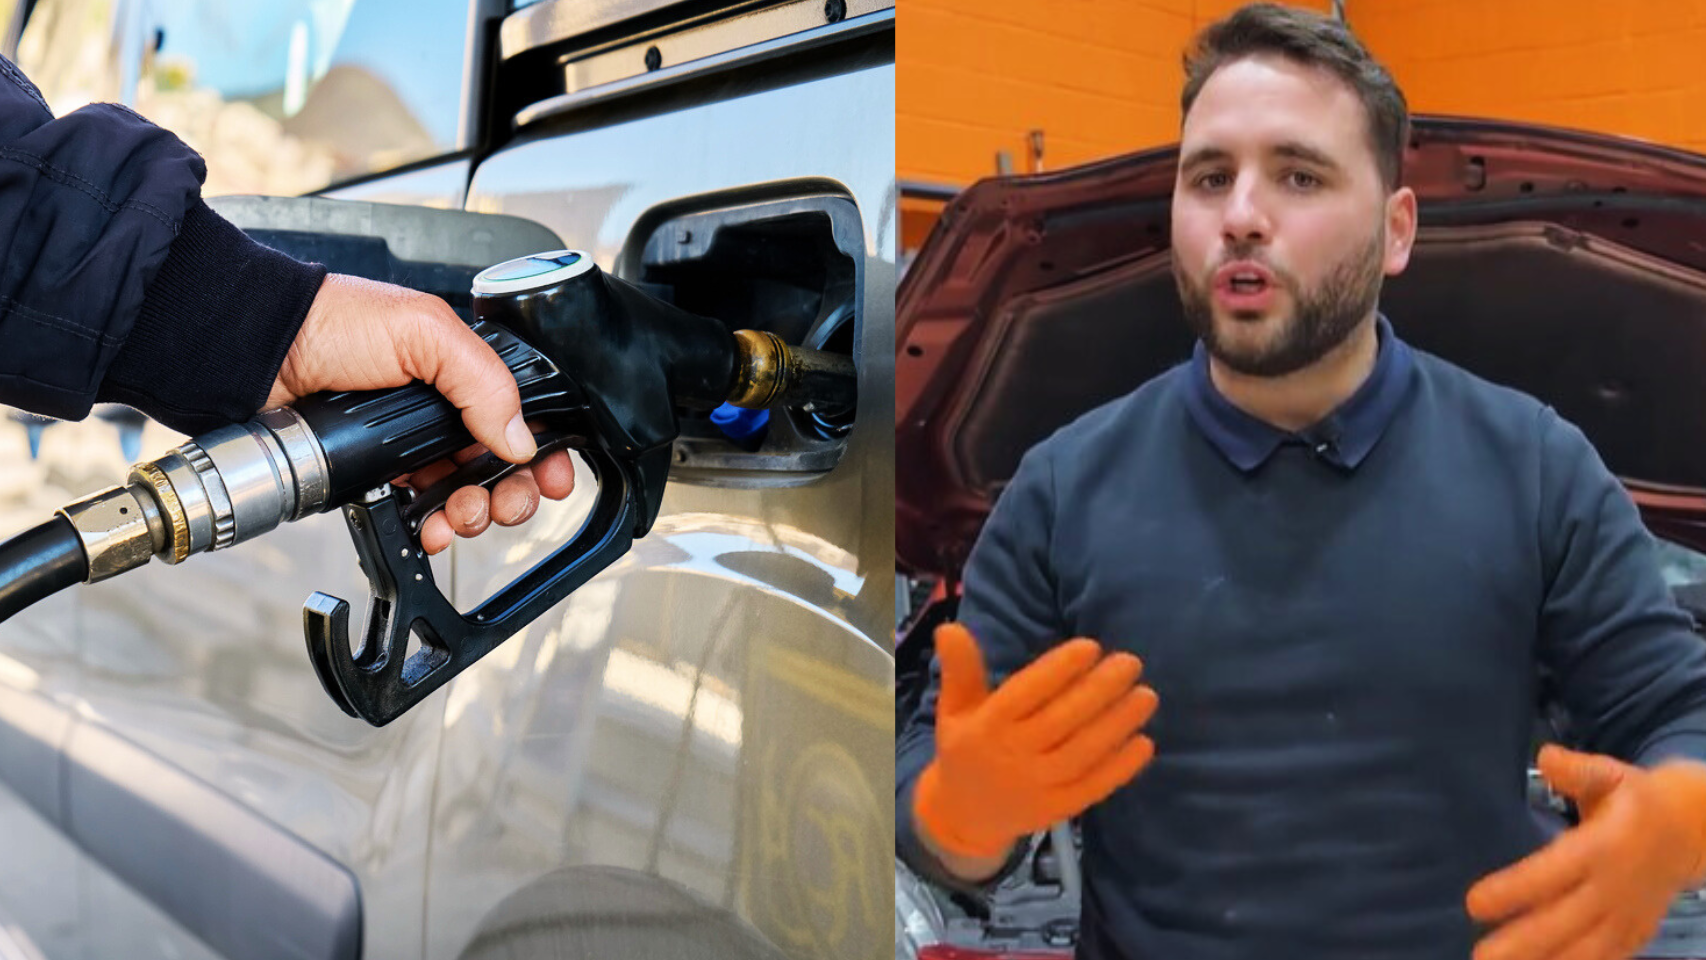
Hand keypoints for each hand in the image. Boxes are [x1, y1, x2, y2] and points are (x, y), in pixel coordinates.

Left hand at [265, 274, 575, 553]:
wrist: (261, 352)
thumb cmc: (334, 321)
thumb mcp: (425, 332)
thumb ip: (483, 381)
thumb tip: (520, 439)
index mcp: (466, 370)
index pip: (524, 418)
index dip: (544, 452)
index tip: (553, 479)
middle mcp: (445, 408)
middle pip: (502, 467)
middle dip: (512, 493)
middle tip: (505, 503)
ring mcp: (412, 443)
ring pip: (466, 495)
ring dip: (475, 515)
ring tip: (462, 514)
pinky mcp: (379, 473)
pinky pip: (421, 511)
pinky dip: (434, 527)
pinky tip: (433, 528)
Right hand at [914, 623, 1158, 858]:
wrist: (963, 816)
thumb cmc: (966, 749)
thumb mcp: (954, 708)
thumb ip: (959, 669)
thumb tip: (951, 627)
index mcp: (986, 726)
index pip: (1026, 693)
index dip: (1059, 669)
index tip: (1091, 646)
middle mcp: (1012, 756)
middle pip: (1061, 720)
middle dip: (1099, 690)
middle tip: (1130, 662)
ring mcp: (1037, 787)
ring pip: (1083, 752)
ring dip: (1117, 724)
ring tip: (1146, 695)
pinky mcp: (1057, 810)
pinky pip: (1093, 787)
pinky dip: (1121, 767)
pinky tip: (1144, 742)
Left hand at [1466, 744, 1705, 959]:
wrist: (1694, 830)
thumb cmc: (1637, 799)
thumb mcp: (1611, 775)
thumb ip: (1577, 771)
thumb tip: (1545, 756)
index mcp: (1602, 848)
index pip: (1551, 874)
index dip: (1514, 891)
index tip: (1474, 903)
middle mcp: (1613, 888)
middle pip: (1562, 921)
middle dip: (1521, 942)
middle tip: (1481, 957)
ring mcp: (1627, 915)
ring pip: (1584, 949)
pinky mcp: (1636, 932)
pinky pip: (1607, 958)